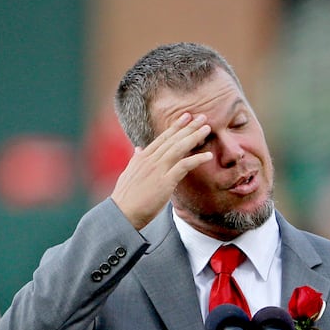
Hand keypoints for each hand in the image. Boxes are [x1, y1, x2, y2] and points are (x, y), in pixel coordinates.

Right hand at [110, 112, 212, 229]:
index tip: (186, 117)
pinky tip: (208, 155)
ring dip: (194, 137)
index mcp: (143, 157)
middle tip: (201, 116)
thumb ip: (136, 160)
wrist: (122, 213)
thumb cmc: (126, 197)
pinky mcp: (164, 182)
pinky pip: (183, 166)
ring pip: (179, 148)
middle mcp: (150, 160)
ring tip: (207, 128)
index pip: (162, 138)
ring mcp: (158, 169)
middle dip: (188, 127)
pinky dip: (197, 159)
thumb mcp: (129, 173)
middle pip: (172, 139)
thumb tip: (139, 149)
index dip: (175, 127)